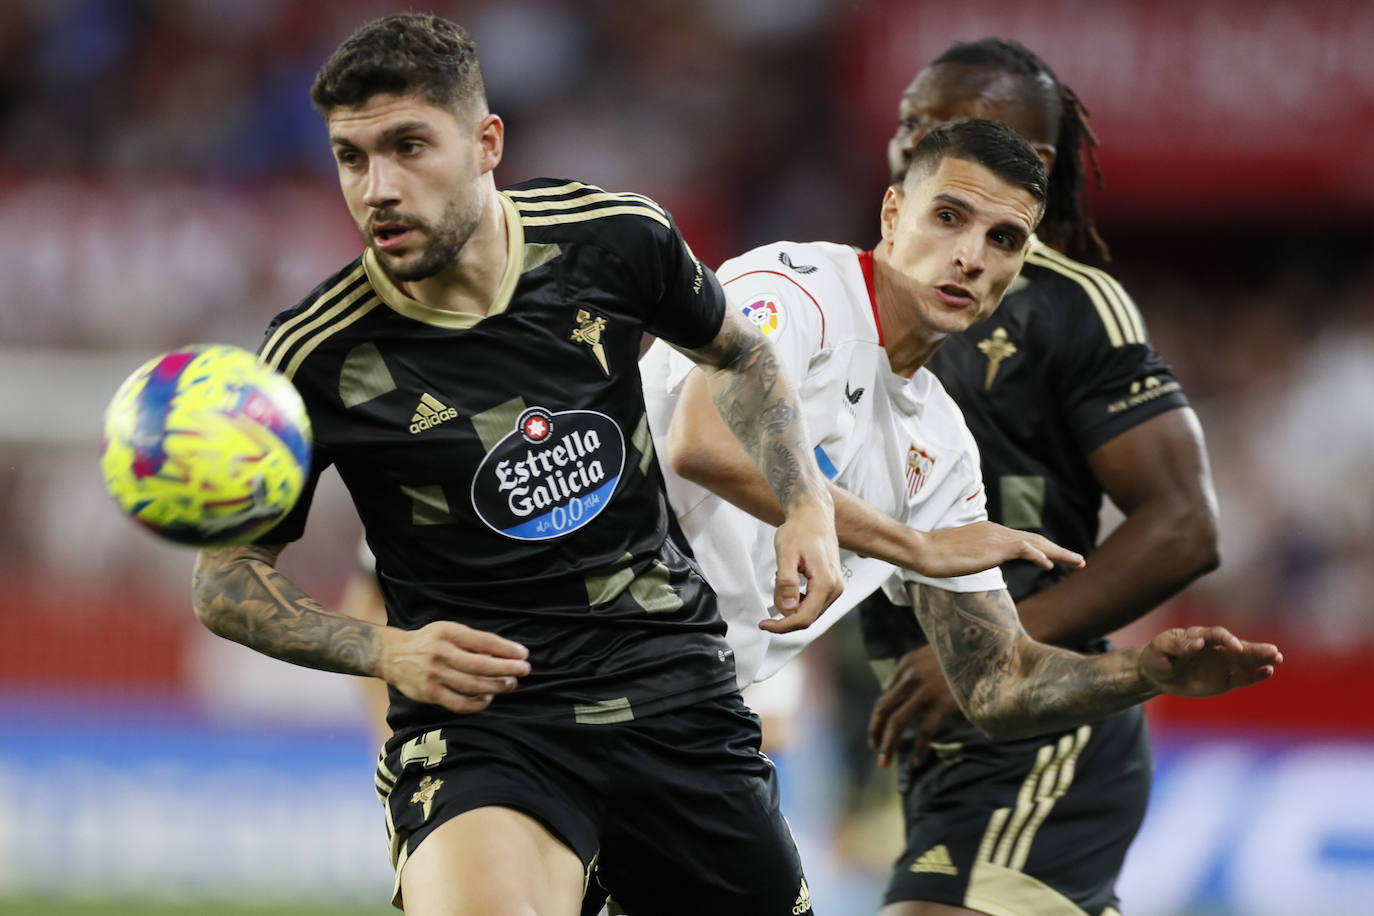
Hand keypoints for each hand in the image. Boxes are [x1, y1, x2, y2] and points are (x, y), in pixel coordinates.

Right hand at [378, 621, 530, 713]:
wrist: (392, 655)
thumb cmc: (429, 641)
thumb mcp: (448, 630)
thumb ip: (472, 640)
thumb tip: (503, 652)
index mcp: (448, 633)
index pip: (483, 641)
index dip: (506, 649)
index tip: (523, 654)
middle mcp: (441, 653)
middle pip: (480, 665)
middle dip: (506, 668)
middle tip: (524, 670)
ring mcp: (434, 675)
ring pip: (472, 685)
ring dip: (496, 686)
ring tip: (510, 684)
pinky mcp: (430, 694)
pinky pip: (459, 703)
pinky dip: (477, 704)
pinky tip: (488, 699)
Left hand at [761, 497, 843, 632]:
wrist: (814, 516)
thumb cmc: (799, 530)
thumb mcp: (786, 554)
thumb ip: (786, 582)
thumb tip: (787, 608)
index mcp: (826, 583)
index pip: (804, 617)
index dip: (782, 626)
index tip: (764, 624)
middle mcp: (835, 588)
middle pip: (809, 618)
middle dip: (786, 620)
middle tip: (766, 618)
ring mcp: (836, 587)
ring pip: (811, 613)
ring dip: (792, 611)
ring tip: (778, 592)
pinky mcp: (832, 585)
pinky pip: (815, 604)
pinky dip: (799, 604)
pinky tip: (789, 591)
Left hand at [868, 645, 963, 767]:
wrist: (986, 648)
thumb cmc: (961, 653)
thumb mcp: (931, 654)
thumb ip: (913, 672)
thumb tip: (895, 693)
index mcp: (906, 664)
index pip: (885, 695)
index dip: (878, 717)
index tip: (877, 732)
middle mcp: (911, 676)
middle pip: (884, 709)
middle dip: (876, 732)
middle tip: (874, 749)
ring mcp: (926, 690)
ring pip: (897, 722)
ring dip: (888, 744)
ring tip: (885, 762)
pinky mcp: (944, 702)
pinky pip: (925, 731)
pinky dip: (919, 748)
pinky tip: (916, 761)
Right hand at [913, 521, 1084, 577]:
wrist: (923, 550)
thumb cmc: (935, 554)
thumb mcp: (961, 553)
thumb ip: (974, 554)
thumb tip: (976, 560)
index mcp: (990, 532)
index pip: (1023, 540)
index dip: (1043, 549)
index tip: (1057, 558)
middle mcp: (997, 531)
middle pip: (1035, 540)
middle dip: (1059, 550)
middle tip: (1079, 560)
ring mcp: (996, 538)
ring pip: (1036, 544)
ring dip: (1059, 553)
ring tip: (1078, 561)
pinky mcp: (993, 548)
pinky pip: (1023, 550)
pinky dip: (1039, 556)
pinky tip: (1050, 565)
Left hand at [1139, 626, 1282, 696]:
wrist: (1156, 673)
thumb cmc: (1157, 656)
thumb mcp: (1160, 649)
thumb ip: (1177, 646)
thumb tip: (1198, 642)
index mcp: (1199, 636)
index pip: (1217, 635)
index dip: (1227, 639)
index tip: (1235, 647)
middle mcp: (1215, 648)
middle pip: (1238, 646)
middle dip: (1255, 649)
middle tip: (1273, 651)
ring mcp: (1221, 664)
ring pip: (1245, 661)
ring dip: (1261, 660)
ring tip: (1278, 658)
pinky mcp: (1223, 680)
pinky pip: (1241, 678)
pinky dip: (1254, 676)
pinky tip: (1268, 672)